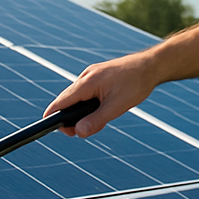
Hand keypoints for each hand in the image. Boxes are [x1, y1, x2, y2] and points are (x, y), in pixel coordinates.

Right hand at [44, 51, 159, 137]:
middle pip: (67, 100)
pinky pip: (86, 91)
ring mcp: (92, 74)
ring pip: (77, 96)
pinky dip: (88, 103)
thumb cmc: (135, 84)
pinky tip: (100, 109)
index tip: (47, 128)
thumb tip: (78, 132)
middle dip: (69, 118)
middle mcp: (86, 76)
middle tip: (79, 132)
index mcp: (87, 82)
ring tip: (95, 121)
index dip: (53, 116)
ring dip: (80, 111)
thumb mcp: (117, 106)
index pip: (61, 102)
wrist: (151, 66)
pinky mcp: (98, 75)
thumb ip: (97, 120)